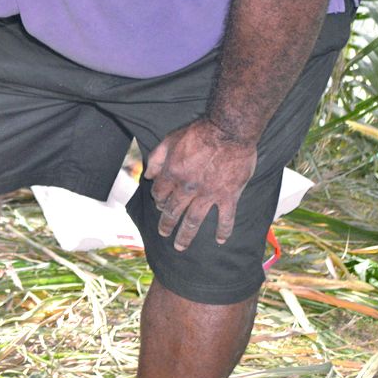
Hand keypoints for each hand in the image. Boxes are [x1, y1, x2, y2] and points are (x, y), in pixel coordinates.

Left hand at [145, 119, 257, 251]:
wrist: (229, 130)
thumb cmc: (199, 132)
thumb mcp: (170, 140)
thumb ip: (156, 158)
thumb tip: (148, 175)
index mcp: (172, 174)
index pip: (160, 194)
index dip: (158, 200)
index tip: (159, 204)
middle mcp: (188, 188)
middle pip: (173, 211)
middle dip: (166, 225)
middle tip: (164, 234)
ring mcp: (209, 194)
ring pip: (194, 220)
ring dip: (186, 235)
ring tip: (180, 247)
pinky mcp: (229, 195)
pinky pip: (226, 217)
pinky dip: (224, 230)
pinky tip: (220, 240)